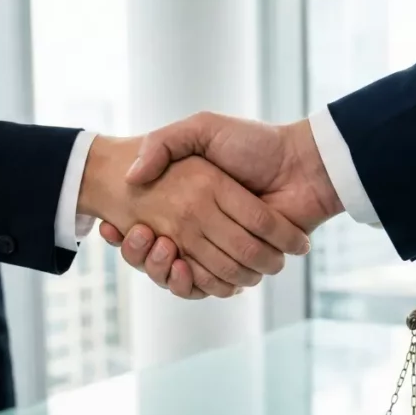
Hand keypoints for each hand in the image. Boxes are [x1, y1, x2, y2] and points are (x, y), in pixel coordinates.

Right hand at [79, 134, 310, 297]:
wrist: (302, 166)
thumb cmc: (255, 144)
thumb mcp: (203, 129)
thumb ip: (165, 143)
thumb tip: (131, 176)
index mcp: (190, 202)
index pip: (146, 228)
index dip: (127, 234)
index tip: (113, 228)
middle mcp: (202, 229)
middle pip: (157, 258)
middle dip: (140, 254)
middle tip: (138, 236)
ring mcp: (221, 250)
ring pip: (178, 276)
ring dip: (160, 269)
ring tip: (159, 247)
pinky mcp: (241, 266)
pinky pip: (208, 285)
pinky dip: (191, 283)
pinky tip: (178, 264)